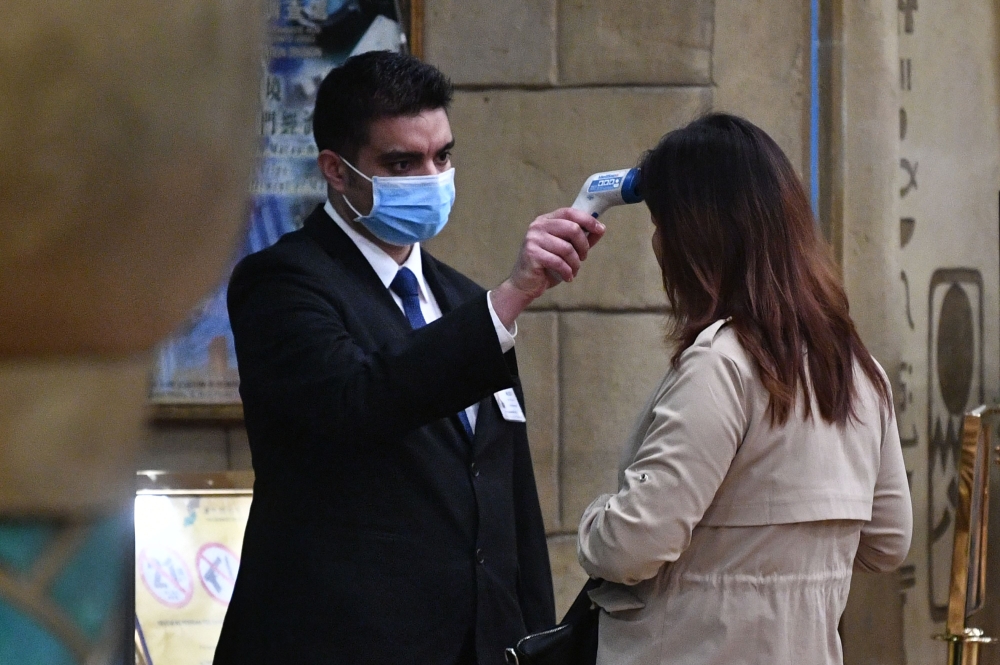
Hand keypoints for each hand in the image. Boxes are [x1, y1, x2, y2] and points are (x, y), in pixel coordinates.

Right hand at [490, 208, 605, 327]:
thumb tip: (601, 228)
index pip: (570, 212)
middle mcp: (538, 226)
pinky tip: (567, 277)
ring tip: (574, 270)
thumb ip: (582, 238)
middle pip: (572, 228)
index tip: (600, 229)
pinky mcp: (532, 254)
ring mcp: (533, 239)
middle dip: (583, 246)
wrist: (525, 284)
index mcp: (546, 220)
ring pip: (567, 248)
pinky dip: (567, 272)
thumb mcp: (567, 250)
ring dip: (576, 263)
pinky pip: (558, 262)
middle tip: (583, 257)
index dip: (588, 220)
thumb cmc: (547, 266)